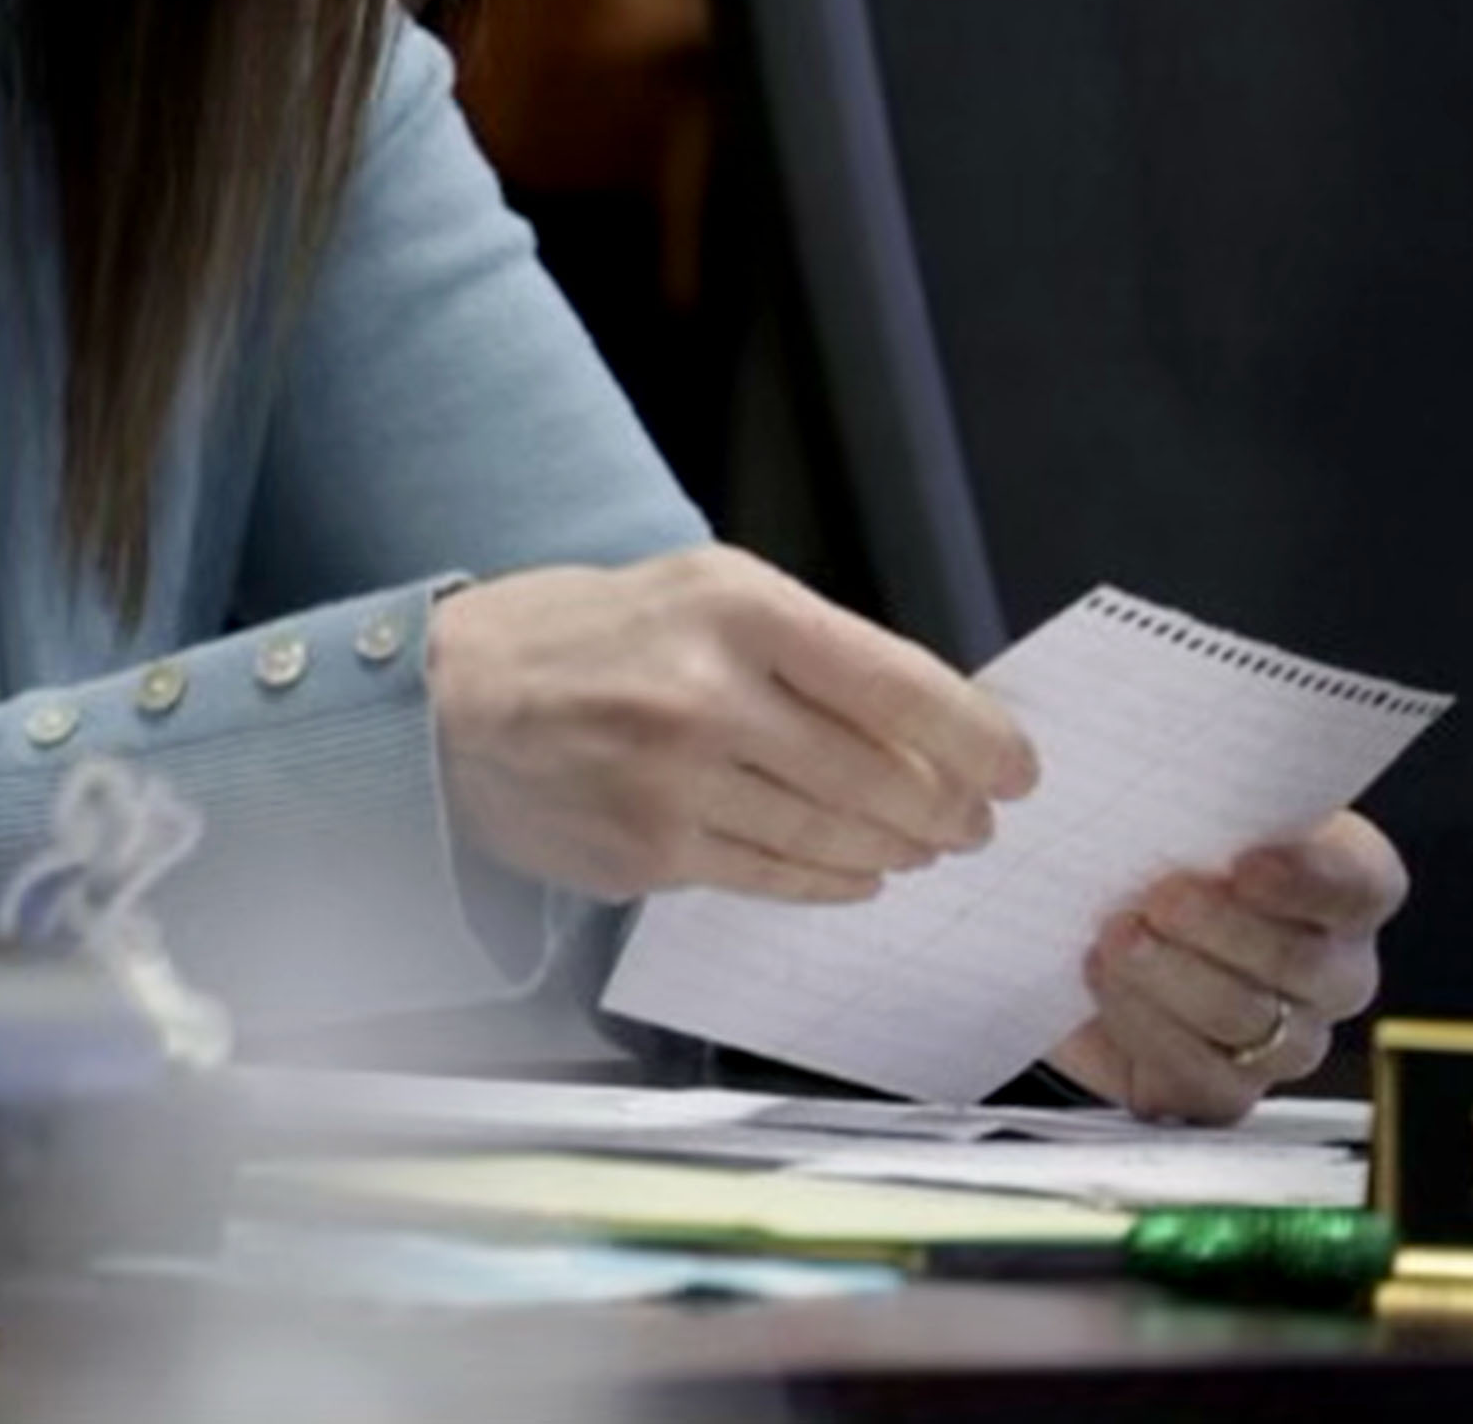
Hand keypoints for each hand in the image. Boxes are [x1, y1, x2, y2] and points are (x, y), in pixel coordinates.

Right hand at [424, 545, 1038, 902]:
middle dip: (946, 808)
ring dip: (896, 848)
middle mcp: (709, 694)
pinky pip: (772, 878)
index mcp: (738, 608)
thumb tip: (921, 717)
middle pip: (877, 775)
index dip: (975, 737)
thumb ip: (807, 648)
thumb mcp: (703, 590)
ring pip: (833, 836)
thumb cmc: (588, 634)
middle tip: (974, 821)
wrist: (456, 699)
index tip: (1016, 766)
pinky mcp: (649, 851)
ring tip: (922, 846)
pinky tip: (856, 872)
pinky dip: (830, 881)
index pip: (897, 684)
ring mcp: (676, 782)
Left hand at [1048, 811, 1407, 1123]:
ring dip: (1172, 982)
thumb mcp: (1186, 793)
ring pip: (1249, 1028)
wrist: (1105, 903)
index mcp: (1348, 885)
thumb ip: (1196, 779)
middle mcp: (1331, 972)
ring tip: (1115, 940)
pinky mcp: (1221, 1090)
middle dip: (1223, 932)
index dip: (1309, 878)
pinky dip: (1140, 1034)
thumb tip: (1120, 770)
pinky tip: (1098, 989)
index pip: (1359, 884)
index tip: (1245, 862)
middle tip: (1158, 898)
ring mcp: (1284, 1041)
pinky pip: (1197, 1083)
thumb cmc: (1163, 838)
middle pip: (1306, 967)